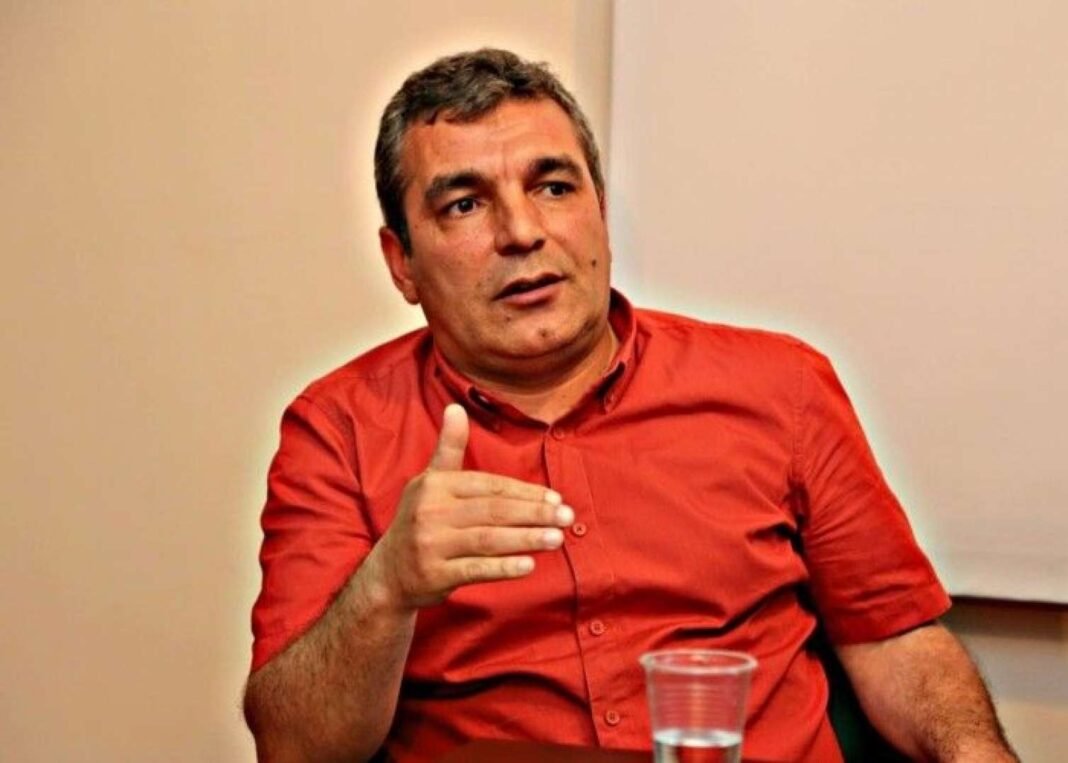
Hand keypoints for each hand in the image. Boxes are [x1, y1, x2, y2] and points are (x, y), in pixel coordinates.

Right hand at [368, 403, 572, 610]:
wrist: (389, 572)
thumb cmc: (420, 520)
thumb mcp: (430, 481)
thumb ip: (449, 447)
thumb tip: (455, 407)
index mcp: (435, 486)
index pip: (489, 486)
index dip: (524, 492)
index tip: (555, 498)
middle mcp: (431, 512)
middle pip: (493, 511)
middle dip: (534, 513)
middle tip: (567, 517)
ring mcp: (431, 545)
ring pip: (488, 539)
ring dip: (527, 538)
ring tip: (557, 538)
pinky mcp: (435, 575)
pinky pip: (475, 569)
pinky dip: (503, 567)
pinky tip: (530, 565)